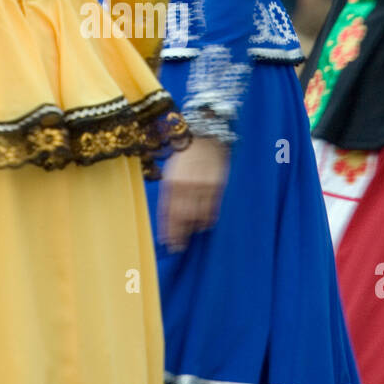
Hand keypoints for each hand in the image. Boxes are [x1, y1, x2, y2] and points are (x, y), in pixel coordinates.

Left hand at [158, 136, 229, 252]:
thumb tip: (169, 217)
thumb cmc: (185, 156)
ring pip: (198, 215)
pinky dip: (206, 220)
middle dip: (179, 234)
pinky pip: (212, 210)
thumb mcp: (170, 171)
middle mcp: (186, 185)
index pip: (168, 212)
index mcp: (172, 181)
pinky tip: (202, 224)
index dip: (167, 229)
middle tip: (178, 246)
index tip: (167, 242)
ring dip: (192, 228)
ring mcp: (203, 186)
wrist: (205, 137)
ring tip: (189, 235)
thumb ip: (169, 193)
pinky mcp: (217, 186)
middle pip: (182, 217)